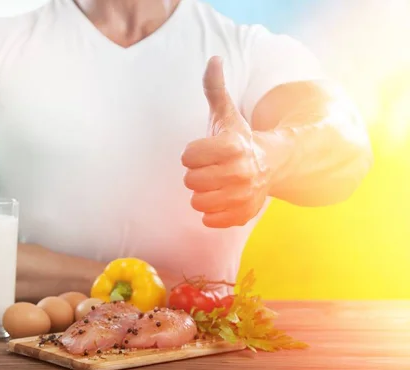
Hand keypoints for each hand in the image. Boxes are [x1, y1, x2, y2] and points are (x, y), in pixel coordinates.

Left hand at [181, 57, 270, 227]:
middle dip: (197, 174)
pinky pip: (209, 220)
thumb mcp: (227, 114)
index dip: (193, 153)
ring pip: (196, 202)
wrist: (273, 164)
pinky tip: (224, 198)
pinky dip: (212, 212)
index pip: (187, 156)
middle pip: (190, 181)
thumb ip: (215, 88)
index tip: (207, 151)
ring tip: (218, 183)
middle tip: (214, 168)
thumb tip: (213, 59)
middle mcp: (239, 172)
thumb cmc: (240, 138)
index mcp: (232, 146)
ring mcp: (242, 196)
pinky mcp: (242, 215)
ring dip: (203, 193)